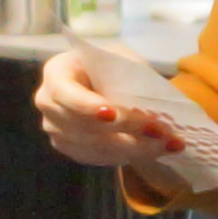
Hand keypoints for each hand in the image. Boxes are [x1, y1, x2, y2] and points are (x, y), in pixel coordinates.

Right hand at [30, 50, 176, 175]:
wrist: (109, 84)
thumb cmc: (112, 67)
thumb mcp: (122, 61)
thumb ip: (127, 79)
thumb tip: (142, 106)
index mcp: (57, 71)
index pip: (64, 92)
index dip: (86, 106)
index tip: (113, 115)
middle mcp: (48, 102)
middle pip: (81, 124)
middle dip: (124, 129)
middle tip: (160, 130)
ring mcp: (55, 129)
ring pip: (94, 146)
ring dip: (134, 146)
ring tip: (168, 143)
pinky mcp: (70, 148)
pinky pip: (98, 157)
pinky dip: (129, 155)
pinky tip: (156, 150)